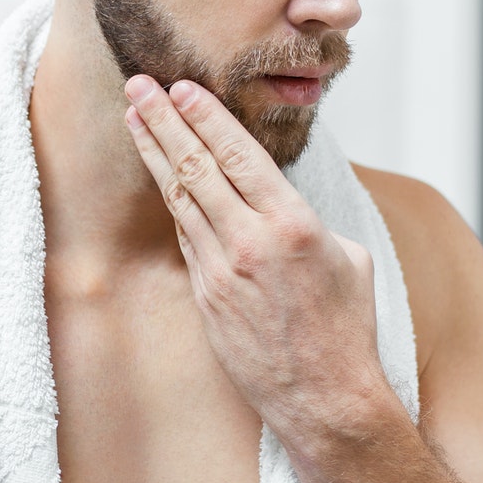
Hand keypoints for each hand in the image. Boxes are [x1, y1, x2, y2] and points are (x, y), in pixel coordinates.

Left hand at [123, 75, 387, 445]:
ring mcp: (221, 271)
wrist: (324, 397)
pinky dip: (173, 200)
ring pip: (179, 198)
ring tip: (133, 117)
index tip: (182, 86)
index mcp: (292, 224)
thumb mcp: (348, 256)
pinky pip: (187, 237)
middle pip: (196, 167)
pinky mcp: (205, 297)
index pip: (238, 155)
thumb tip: (279, 197)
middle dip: (164, 121)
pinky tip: (161, 174)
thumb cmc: (346, 327)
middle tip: (138, 84)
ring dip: (155, 154)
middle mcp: (250, 242)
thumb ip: (306, 217)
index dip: (205, 116)